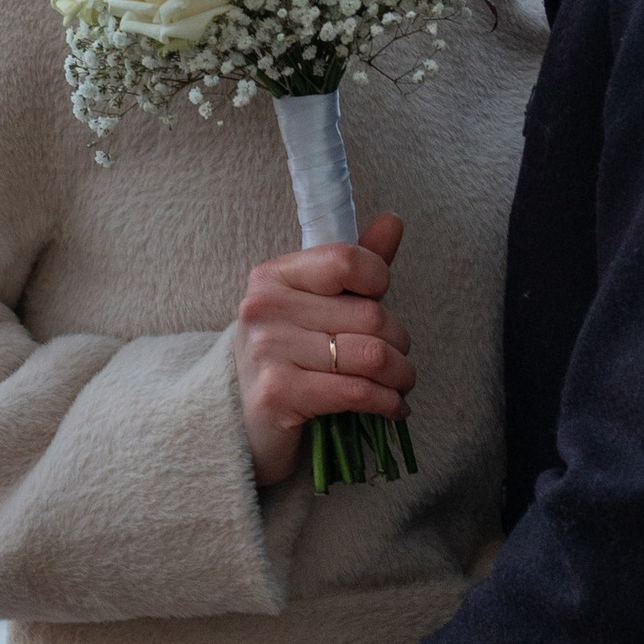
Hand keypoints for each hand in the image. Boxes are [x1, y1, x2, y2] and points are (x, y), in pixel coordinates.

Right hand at [233, 209, 412, 486]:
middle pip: (370, 314)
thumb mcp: (317, 307)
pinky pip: (358, 392)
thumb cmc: (288, 360)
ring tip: (400, 384)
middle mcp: (264, 308)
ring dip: (400, 375)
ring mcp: (267, 350)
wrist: (242, 424)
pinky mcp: (278, 393)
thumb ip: (355, 266)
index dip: (379, 281)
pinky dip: (387, 403)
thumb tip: (393, 219)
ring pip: (371, 355)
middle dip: (399, 342)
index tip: (381, 303)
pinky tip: (392, 407)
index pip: (347, 260)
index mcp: (272, 276)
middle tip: (398, 360)